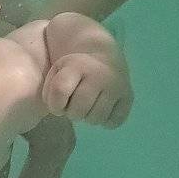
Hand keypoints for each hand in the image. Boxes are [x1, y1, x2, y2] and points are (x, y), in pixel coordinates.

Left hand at [42, 13, 131, 127]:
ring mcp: (116, 86)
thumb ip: (50, 90)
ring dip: (88, 118)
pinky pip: (113, 122)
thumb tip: (59, 110)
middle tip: (74, 106)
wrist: (104, 55)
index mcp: (78, 65)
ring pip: (95, 119)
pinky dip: (105, 121)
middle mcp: (100, 74)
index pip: (60, 92)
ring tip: (88, 107)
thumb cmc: (75, 68)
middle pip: (78, 111)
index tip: (58, 105)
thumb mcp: (57, 70)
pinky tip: (102, 109)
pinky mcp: (129, 96)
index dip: (55, 105)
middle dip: (72, 113)